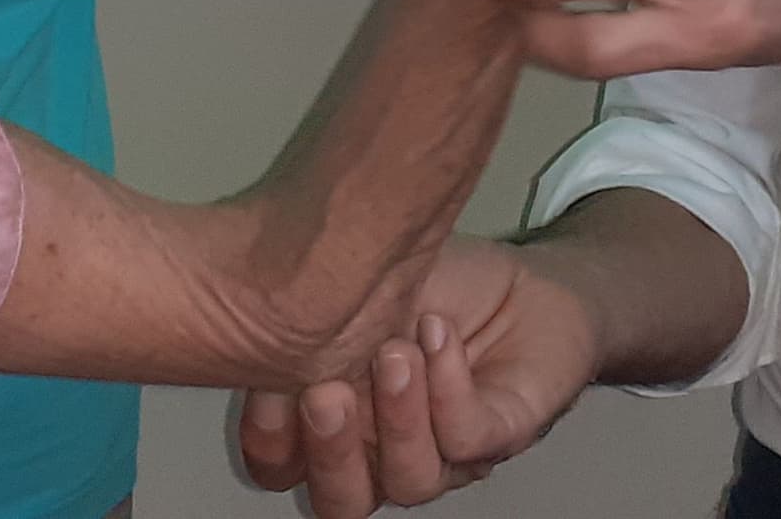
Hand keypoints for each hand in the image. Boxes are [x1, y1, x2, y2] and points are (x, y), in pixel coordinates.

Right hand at [236, 238, 599, 517]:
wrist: (530, 287)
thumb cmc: (441, 289)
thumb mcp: (357, 283)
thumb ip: (308, 309)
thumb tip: (250, 306)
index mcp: (336, 421)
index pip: (281, 465)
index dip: (269, 440)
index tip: (266, 384)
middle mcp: (384, 451)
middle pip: (339, 499)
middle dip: (330, 452)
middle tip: (326, 393)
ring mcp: (443, 453)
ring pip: (410, 481)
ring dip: (399, 418)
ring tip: (397, 352)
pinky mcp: (499, 436)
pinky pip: (468, 438)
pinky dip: (450, 386)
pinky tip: (438, 336)